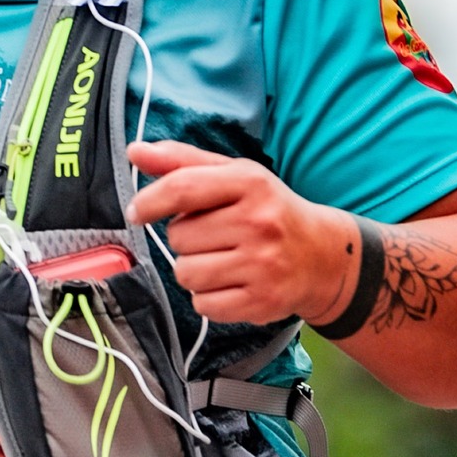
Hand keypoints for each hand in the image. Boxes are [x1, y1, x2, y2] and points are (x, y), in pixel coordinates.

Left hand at [125, 139, 354, 324]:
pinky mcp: (262, 301)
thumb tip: (135, 151)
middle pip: (179, 237)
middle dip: (187, 238)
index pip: (183, 188)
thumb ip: (183, 163)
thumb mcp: (234, 177)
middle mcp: (259, 223)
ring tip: (223, 260)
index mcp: (251, 183)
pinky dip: (208, 297)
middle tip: (216, 236)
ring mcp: (263, 265)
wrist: (321, 256)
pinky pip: (203, 304)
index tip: (137, 211)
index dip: (150, 201)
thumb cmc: (267, 211)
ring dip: (194, 270)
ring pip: (186, 274)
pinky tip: (231, 283)